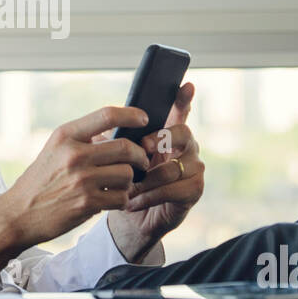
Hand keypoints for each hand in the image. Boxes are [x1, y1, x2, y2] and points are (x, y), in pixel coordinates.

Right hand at [0, 105, 150, 273]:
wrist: (18, 213)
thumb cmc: (40, 181)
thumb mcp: (54, 150)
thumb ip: (83, 140)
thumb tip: (117, 133)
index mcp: (66, 136)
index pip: (107, 115)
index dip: (131, 115)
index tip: (144, 119)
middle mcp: (74, 154)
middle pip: (125, 147)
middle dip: (140, 156)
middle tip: (141, 162)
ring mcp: (81, 179)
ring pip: (127, 174)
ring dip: (129, 181)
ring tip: (119, 185)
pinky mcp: (87, 203)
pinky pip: (121, 197)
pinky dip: (121, 199)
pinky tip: (112, 199)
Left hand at [105, 82, 204, 261]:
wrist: (130, 213)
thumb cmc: (125, 179)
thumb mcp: (116, 155)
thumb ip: (114, 139)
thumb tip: (102, 127)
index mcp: (167, 132)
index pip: (179, 109)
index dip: (183, 98)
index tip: (186, 85)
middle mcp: (186, 145)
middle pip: (182, 132)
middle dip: (161, 138)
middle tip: (143, 147)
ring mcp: (194, 167)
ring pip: (173, 167)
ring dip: (147, 179)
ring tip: (128, 188)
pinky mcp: (194, 189)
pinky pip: (174, 189)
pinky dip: (150, 196)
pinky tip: (133, 201)